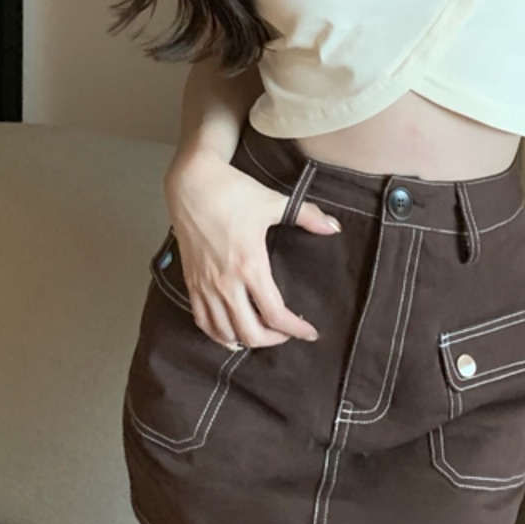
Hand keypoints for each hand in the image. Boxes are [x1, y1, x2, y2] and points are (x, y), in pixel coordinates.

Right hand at [163, 152, 340, 348]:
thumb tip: (333, 227)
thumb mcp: (274, 202)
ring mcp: (206, 284)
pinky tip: (228, 335)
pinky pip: (202, 320)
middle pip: (250, 332)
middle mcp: (226, 282)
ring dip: (246, 339)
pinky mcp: (191, 281)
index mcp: (250, 266)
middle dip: (273, 339)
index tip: (309, 332)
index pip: (275, 314)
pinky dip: (217, 334)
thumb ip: (307, 216)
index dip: (295, 329)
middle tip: (287, 333)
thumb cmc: (233, 192)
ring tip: (262, 334)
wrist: (192, 183)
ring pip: (225, 331)